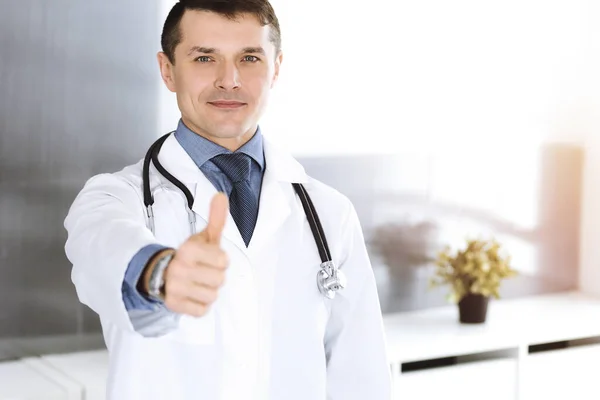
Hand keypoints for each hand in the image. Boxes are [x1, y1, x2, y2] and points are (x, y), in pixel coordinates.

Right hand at [162, 192, 228, 316]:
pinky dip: (201, 305)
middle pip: (219, 280)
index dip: (221, 260)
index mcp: (188, 250)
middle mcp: (179, 269)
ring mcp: (175, 288)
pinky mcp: (174, 305)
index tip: (210, 258)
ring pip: (212, 296)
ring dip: (209, 291)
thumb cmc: (191, 255)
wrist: (163, 273)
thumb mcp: (204, 237)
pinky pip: (202, 311)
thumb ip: (216, 219)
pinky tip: (194, 295)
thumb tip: (221, 196)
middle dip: (215, 276)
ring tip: (198, 283)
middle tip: (203, 272)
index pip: (223, 261)